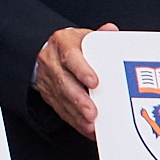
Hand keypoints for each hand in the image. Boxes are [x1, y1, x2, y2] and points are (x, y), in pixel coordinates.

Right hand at [34, 23, 114, 137]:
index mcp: (62, 42)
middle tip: (93, 113)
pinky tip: (87, 128)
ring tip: (91, 125)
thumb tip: (111, 30)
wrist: (52, 51)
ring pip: (61, 98)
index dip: (82, 70)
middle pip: (64, 82)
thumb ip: (100, 36)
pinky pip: (61, 109)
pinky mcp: (49, 94)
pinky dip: (75, 120)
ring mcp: (48, 78)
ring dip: (77, 114)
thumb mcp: (86, 36)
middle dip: (79, 100)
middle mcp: (51, 60)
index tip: (94, 83)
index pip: (70, 56)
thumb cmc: (75, 45)